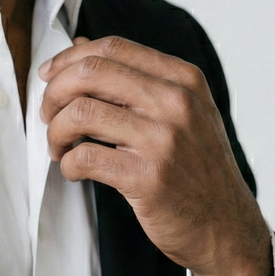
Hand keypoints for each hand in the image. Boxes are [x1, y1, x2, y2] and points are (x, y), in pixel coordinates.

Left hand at [39, 35, 272, 275]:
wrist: (227, 228)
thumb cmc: (196, 168)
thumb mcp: (181, 111)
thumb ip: (134, 77)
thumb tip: (80, 47)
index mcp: (183, 79)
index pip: (113, 47)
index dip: (70, 58)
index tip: (49, 75)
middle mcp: (176, 103)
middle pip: (91, 73)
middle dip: (54, 91)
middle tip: (47, 113)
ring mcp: (164, 140)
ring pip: (81, 113)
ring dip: (56, 131)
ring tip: (58, 146)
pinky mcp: (149, 179)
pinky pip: (85, 158)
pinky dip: (68, 163)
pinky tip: (73, 169)